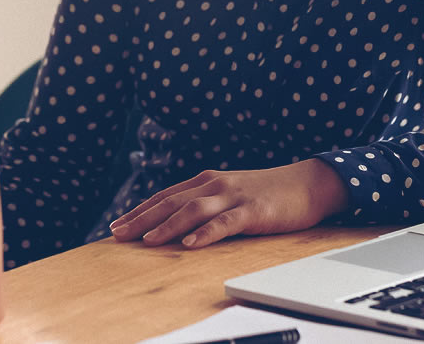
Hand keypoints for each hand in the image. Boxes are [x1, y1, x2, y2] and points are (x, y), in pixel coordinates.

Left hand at [109, 159, 349, 248]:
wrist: (306, 183)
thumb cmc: (266, 192)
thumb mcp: (230, 193)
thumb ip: (206, 203)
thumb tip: (177, 222)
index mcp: (206, 181)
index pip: (165, 195)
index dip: (139, 210)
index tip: (117, 224)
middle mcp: (214, 184)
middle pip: (171, 201)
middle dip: (142, 218)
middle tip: (117, 234)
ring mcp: (232, 196)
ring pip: (193, 209)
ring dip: (167, 225)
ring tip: (147, 241)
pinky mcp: (252, 210)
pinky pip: (225, 223)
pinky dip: (205, 233)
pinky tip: (190, 244)